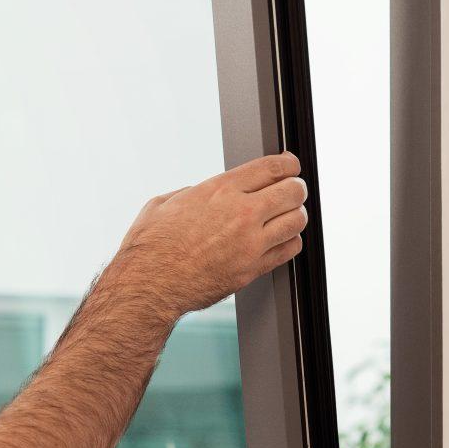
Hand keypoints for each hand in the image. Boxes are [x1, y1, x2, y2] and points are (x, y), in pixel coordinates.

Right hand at [112, 150, 307, 318]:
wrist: (151, 284)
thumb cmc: (151, 245)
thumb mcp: (165, 203)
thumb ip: (191, 193)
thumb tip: (199, 193)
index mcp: (220, 190)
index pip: (272, 167)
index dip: (289, 163)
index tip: (291, 165)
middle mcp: (241, 213)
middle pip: (293, 191)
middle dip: (296, 188)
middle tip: (292, 190)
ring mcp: (251, 243)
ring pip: (297, 221)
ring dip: (295, 215)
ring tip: (288, 215)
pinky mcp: (253, 268)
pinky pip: (290, 249)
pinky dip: (290, 241)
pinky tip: (281, 239)